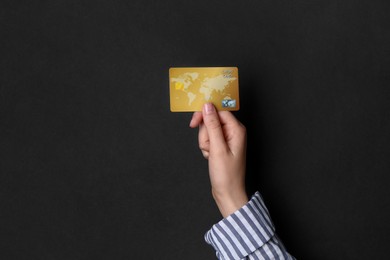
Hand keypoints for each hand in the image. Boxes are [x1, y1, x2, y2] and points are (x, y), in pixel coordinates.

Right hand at [190, 103, 247, 217]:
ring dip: (205, 143)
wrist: (227, 193)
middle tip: (209, 147)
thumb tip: (208, 106)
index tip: (194, 122)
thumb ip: (212, 125)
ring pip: (207, 131)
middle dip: (205, 134)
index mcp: (237, 129)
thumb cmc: (227, 175)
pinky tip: (210, 157)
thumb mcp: (217, 148)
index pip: (219, 111)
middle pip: (211, 120)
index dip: (205, 115)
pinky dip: (206, 148)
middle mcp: (233, 131)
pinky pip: (208, 139)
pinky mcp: (221, 145)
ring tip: (211, 155)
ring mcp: (227, 138)